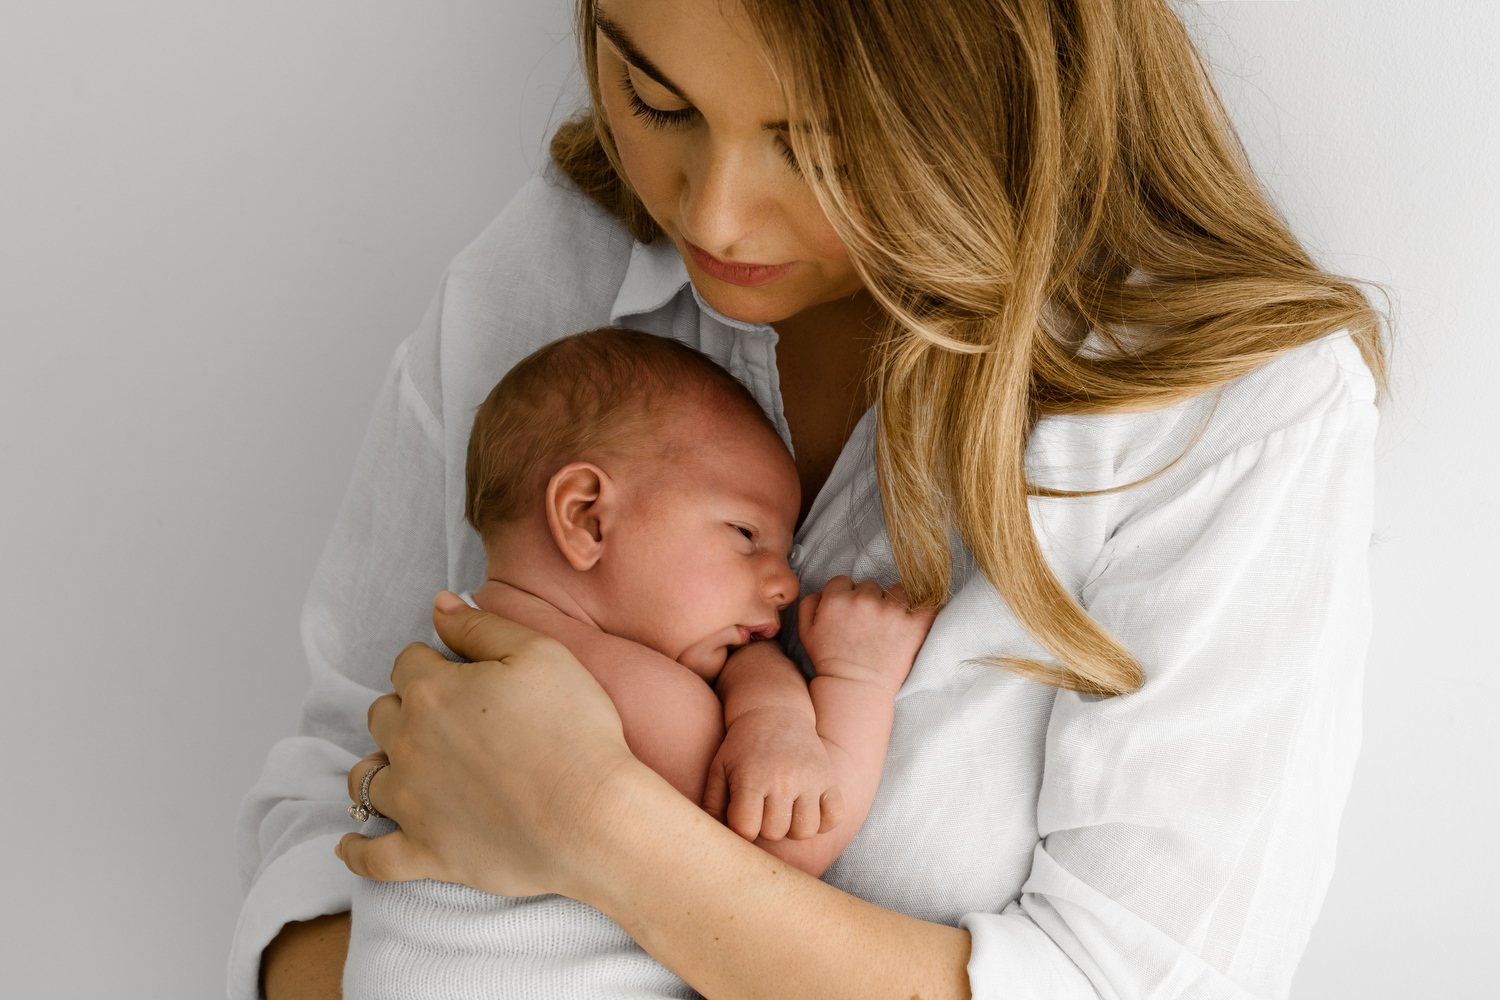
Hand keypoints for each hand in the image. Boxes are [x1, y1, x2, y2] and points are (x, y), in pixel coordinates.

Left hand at [336, 592, 638, 898]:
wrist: (592, 817)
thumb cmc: (574, 731)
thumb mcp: (540, 654)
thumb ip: (481, 625)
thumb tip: (439, 604)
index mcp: (433, 691)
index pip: (408, 662)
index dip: (432, 662)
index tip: (459, 672)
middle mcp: (409, 744)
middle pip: (382, 714)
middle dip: (404, 709)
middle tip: (445, 718)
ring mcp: (412, 803)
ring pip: (365, 778)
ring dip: (378, 767)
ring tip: (401, 768)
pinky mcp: (425, 853)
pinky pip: (372, 856)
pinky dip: (357, 850)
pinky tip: (350, 844)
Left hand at [702, 704, 845, 841]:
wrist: (775, 713)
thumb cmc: (742, 747)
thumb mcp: (719, 769)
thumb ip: (712, 805)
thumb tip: (715, 840)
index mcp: (752, 777)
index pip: (746, 828)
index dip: (742, 828)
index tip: (742, 816)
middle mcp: (783, 779)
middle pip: (775, 832)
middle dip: (765, 827)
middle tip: (762, 809)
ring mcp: (810, 779)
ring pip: (805, 831)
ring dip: (793, 828)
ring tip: (784, 811)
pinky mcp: (829, 778)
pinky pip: (834, 817)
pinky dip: (823, 821)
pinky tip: (807, 809)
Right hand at [798, 577, 935, 692]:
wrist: (855, 689)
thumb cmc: (829, 662)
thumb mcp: (805, 632)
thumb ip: (809, 603)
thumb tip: (824, 591)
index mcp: (837, 599)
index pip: (843, 581)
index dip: (845, 596)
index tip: (849, 612)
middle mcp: (864, 600)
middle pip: (870, 586)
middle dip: (869, 600)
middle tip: (868, 623)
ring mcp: (891, 611)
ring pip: (896, 591)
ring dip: (894, 604)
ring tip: (890, 626)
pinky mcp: (913, 624)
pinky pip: (926, 603)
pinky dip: (922, 609)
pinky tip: (916, 618)